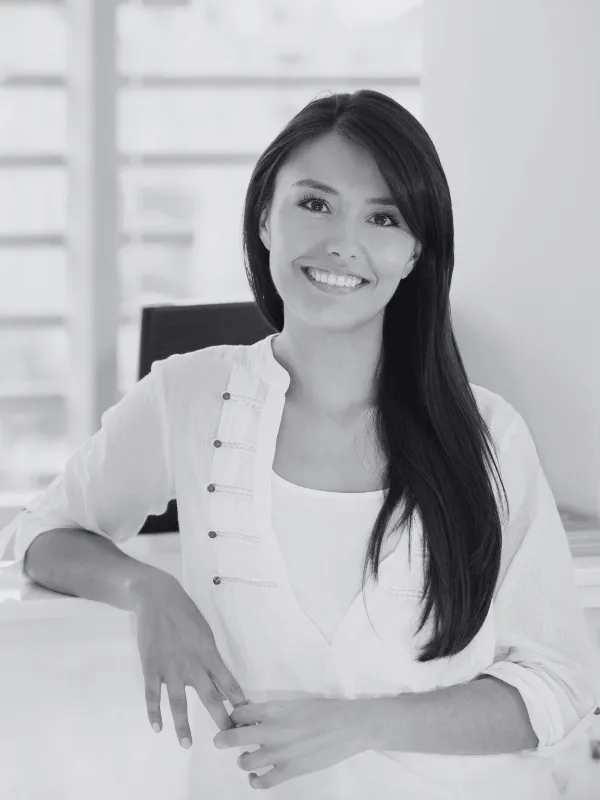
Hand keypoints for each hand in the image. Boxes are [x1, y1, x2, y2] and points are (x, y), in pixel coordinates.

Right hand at [132, 574, 246, 747]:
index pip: (228, 683)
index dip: (238, 702)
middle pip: (209, 697)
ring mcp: (171, 668)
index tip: (247, 719)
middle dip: (220, 720)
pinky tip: (157, 727)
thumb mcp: (206, 633)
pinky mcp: (151, 667)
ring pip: (179, 702)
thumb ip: (212, 658)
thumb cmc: (185, 613)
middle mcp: (193, 664)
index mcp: (209, 654)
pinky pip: (153, 695)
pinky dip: (154, 712)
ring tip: (187, 744)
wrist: (157, 598)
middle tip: (228, 739)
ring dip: (183, 725)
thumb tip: (220, 682)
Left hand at [213, 697, 369, 790]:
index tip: (236, 720)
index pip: (238, 713)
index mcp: (273, 709)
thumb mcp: (294, 703)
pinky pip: (262, 782)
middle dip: (222, 739)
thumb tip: (258, 719)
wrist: (348, 725)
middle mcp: (271, 730)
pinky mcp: (289, 771)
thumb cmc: (324, 710)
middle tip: (221, 740)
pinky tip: (257, 777)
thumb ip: (274, 712)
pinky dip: (255, 781)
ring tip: (248, 757)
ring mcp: (279, 753)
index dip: (235, 716)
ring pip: (244, 762)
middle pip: (232, 736)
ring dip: (243, 759)